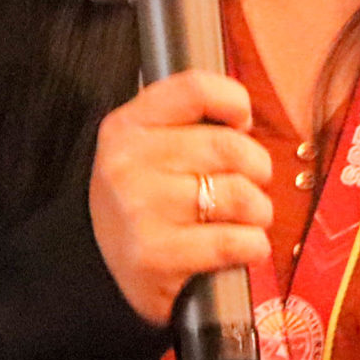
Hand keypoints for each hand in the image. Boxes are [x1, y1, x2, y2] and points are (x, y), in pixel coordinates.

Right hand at [89, 69, 275, 324]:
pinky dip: (253, 246)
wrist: (101, 271)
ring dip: (259, 211)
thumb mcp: (150, 148)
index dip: (235, 103)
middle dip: (258, 169)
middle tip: (251, 185)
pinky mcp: (153, 257)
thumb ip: (190, 122)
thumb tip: (244, 122)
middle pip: (230, 147)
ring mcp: (138, 210)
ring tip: (246, 220)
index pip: (196, 89)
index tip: (242, 125)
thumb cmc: (146, 201)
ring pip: (239, 195)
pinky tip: (242, 247)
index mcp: (126, 125)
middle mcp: (126, 162)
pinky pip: (234, 242)